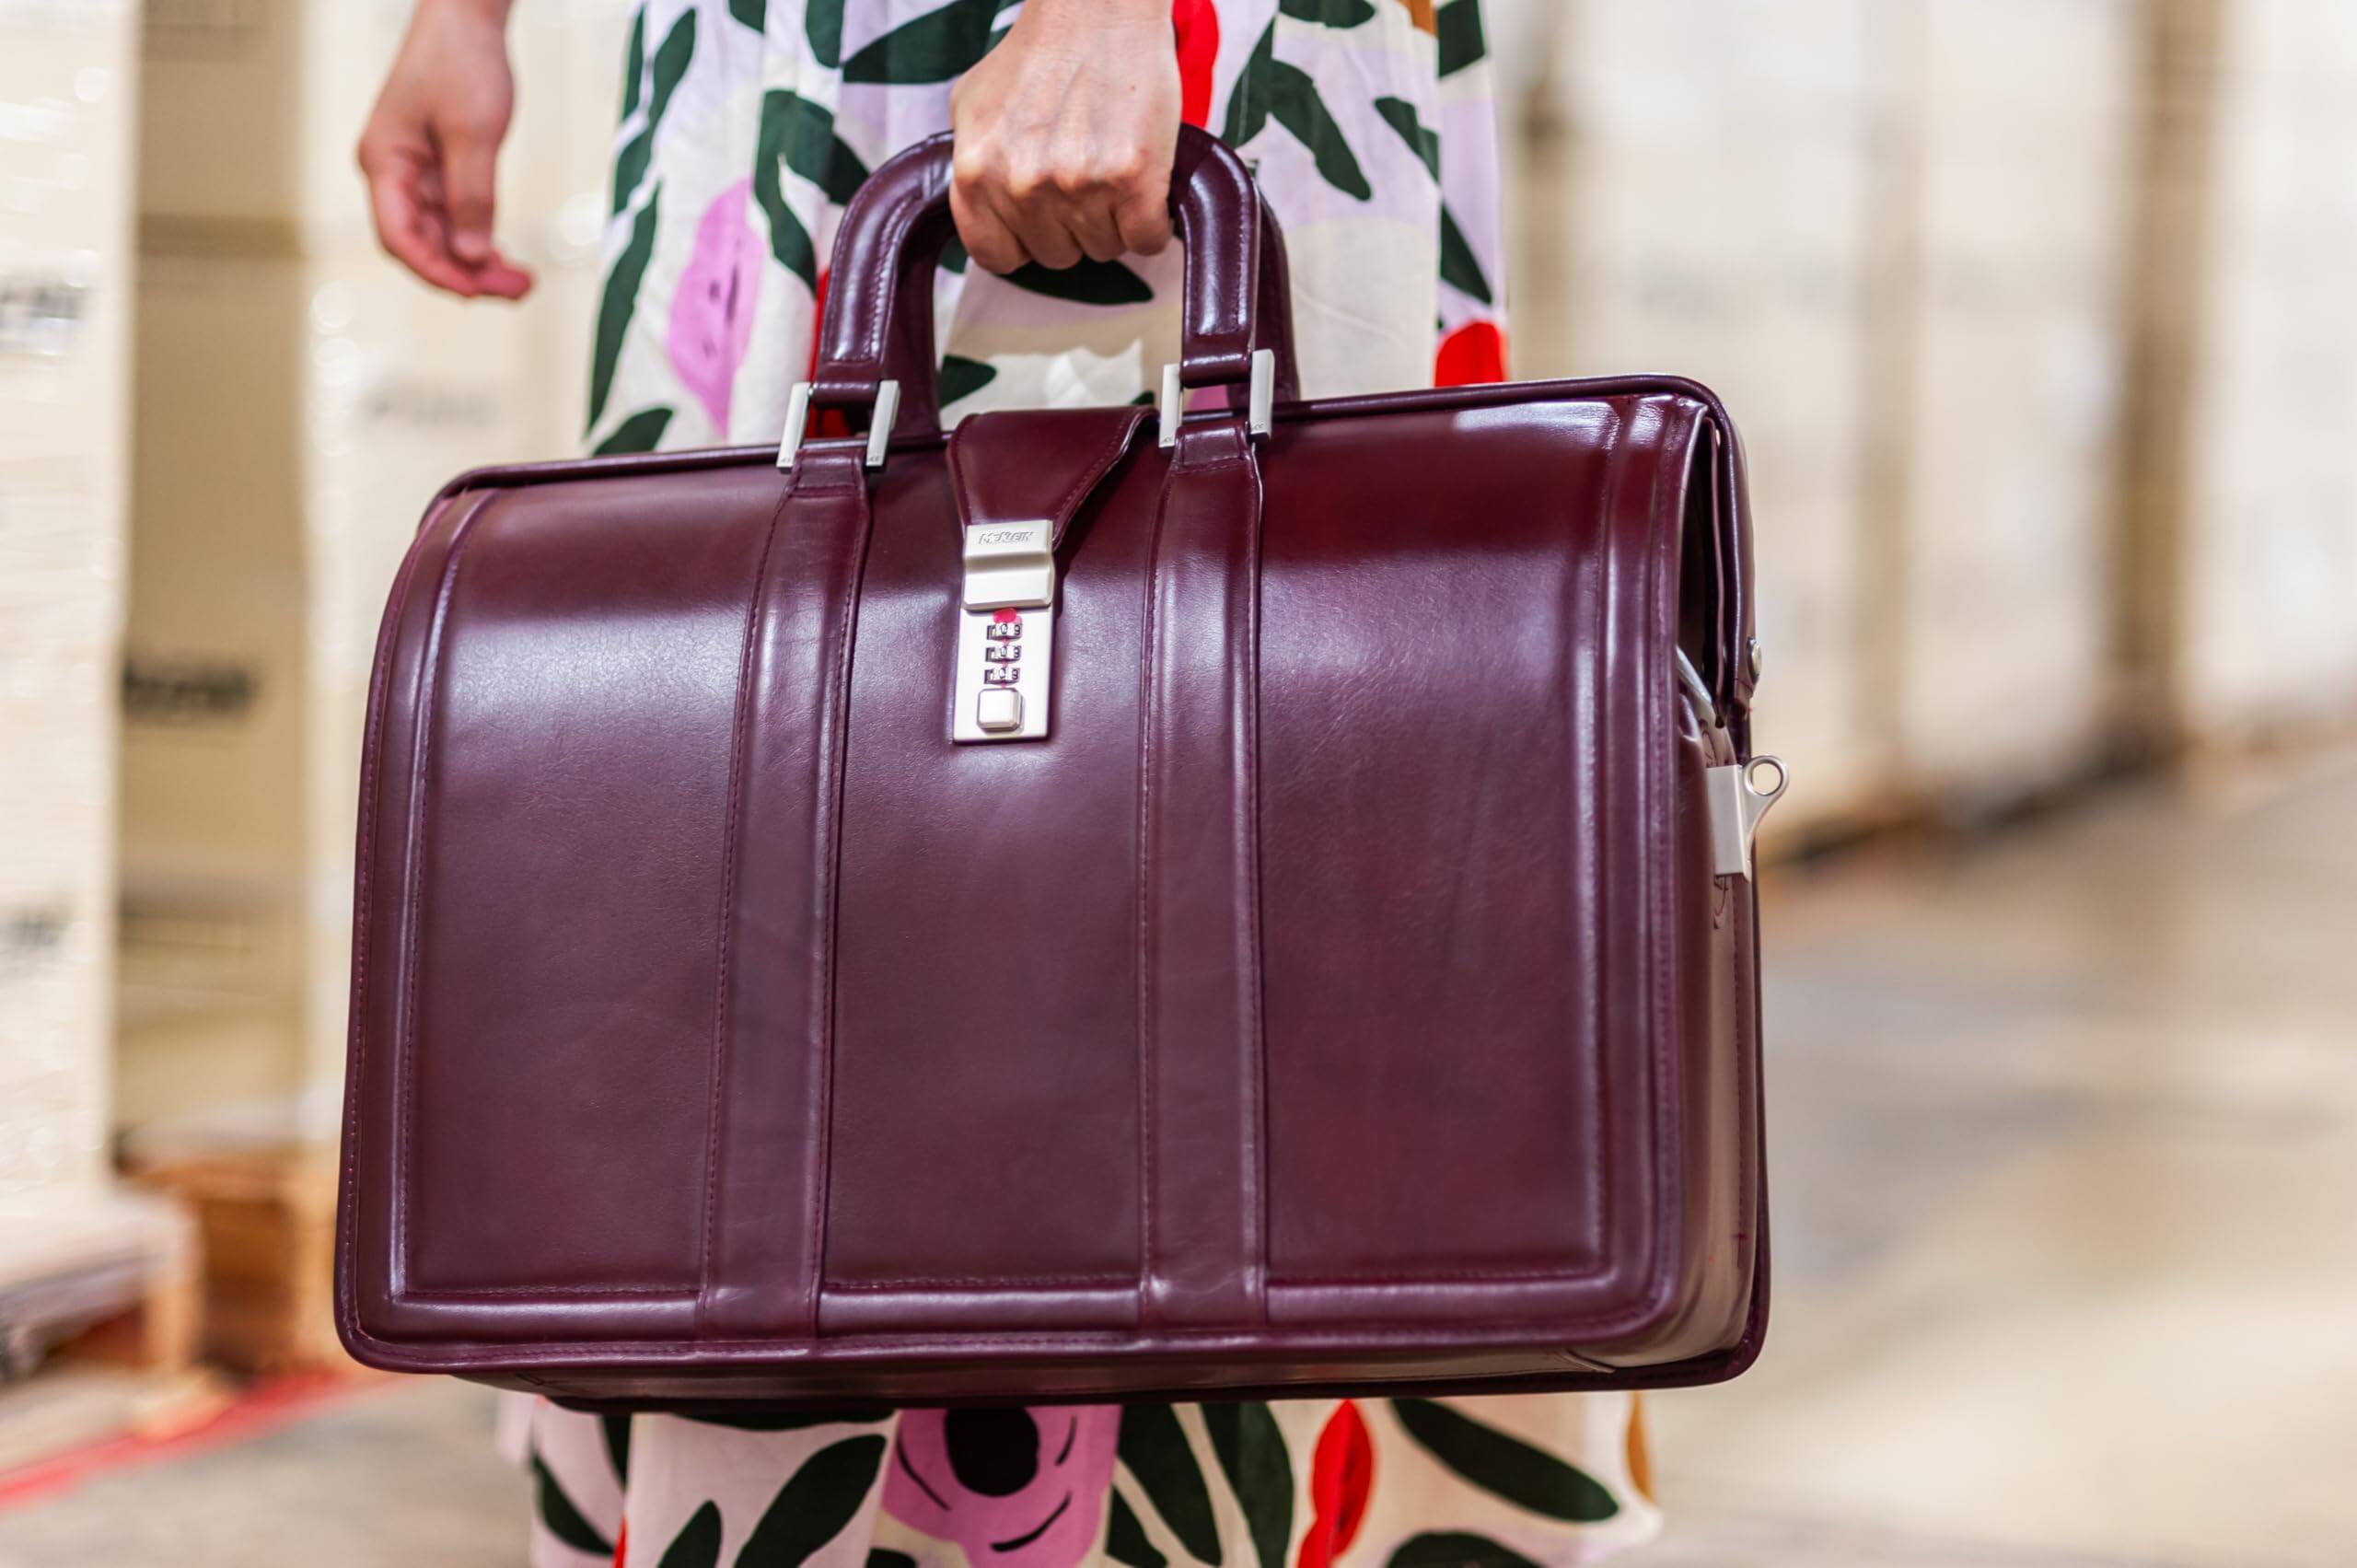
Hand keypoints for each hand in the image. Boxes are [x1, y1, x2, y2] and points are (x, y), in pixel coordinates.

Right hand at [357, 0, 532, 299]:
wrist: (466, 17)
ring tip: (523, 283)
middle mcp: (392, 172)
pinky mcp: (439, 169)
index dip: (436, 272)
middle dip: (467, 274)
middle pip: (422, 244)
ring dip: (478, 263)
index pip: (398, 238)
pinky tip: (506, 258)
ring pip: (442, 236)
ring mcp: (415, 173)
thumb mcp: (474, 134)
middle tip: (520, 291)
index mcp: (384, 162)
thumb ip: (472, 197)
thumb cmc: (461, 62)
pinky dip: (480, 239)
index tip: (476, 292)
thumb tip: (471, 257)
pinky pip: (455, 218)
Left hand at [948, 0, 1179, 272]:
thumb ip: (973, 168)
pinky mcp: (1132, 180)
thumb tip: (984, 212)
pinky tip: (1145, 185)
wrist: (1096, 7)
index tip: (1041, 221)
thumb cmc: (1041, 51)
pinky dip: (1153, 221)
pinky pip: (1146, 239)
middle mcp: (1022, 186)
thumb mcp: (974, 107)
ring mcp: (1077, 185)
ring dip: (1115, 221)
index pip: (996, 256)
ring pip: (1104, 249)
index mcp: (977, 173)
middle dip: (1073, 226)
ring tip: (1112, 167)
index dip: (1023, 241)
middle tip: (1085, 177)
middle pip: (1057, 256)